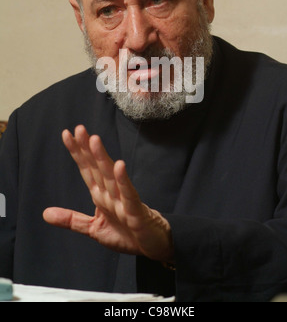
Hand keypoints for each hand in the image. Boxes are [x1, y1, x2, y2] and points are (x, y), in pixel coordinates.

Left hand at [43, 125, 173, 262]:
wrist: (152, 246)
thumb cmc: (126, 234)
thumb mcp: (93, 228)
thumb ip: (71, 219)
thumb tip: (45, 213)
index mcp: (100, 195)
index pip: (86, 169)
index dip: (77, 152)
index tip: (67, 134)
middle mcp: (110, 193)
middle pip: (97, 167)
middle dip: (87, 148)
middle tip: (79, 129)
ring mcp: (123, 200)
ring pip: (110, 176)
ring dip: (102, 158)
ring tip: (95, 141)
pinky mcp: (135, 211)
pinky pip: (128, 194)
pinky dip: (123, 180)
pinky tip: (119, 166)